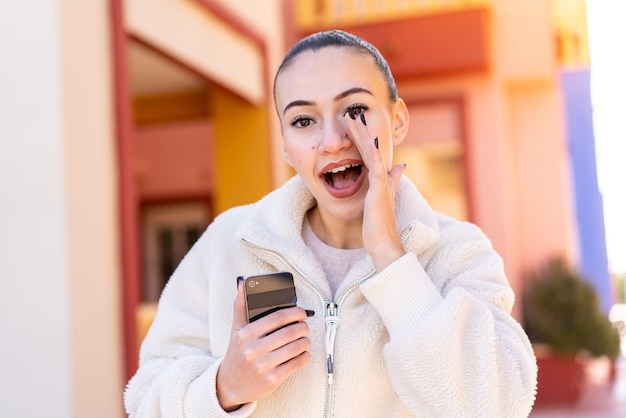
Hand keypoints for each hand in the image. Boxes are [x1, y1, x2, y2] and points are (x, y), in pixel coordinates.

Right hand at [216, 281, 311, 410]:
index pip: (277, 317)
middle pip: (289, 332)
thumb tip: (242, 283)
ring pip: (295, 348)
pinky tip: (303, 353)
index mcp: (246, 334)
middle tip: (305, 325)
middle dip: (302, 327)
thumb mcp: (235, 330)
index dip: (294, 312)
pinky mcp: (272, 380)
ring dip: (305, 341)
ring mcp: (263, 366)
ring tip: (305, 338)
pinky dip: (304, 356)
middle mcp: (253, 350)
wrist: (229, 385)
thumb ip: (240, 306)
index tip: (301, 312)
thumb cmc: (236, 353)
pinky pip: (296, 364)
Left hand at [345, 111, 405, 270]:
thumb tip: (401, 165)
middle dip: (360, 131)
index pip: (368, 153)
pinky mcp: (379, 191)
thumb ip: (392, 181)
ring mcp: (381, 183)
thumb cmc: (380, 226)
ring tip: (354, 119)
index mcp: (379, 179)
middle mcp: (382, 178)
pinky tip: (370, 141)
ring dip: (364, 135)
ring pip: (372, 154)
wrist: (384, 244)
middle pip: (370, 149)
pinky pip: (376, 169)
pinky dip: (373, 155)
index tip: (354, 122)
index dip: (361, 137)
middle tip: (352, 113)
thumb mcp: (383, 199)